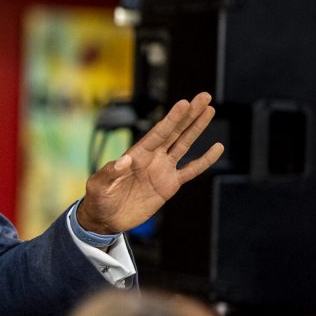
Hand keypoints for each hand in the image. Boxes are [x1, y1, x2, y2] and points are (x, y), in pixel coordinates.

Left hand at [77, 92, 223, 233]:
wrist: (105, 218)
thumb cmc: (98, 199)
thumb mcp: (99, 185)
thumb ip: (109, 173)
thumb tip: (123, 161)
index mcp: (137, 154)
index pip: (158, 133)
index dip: (172, 119)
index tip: (184, 103)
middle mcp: (152, 158)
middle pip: (175, 132)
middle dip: (190, 114)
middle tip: (204, 96)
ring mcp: (162, 170)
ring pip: (184, 144)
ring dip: (197, 128)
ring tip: (209, 110)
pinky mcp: (169, 185)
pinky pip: (191, 171)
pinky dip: (205, 160)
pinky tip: (217, 148)